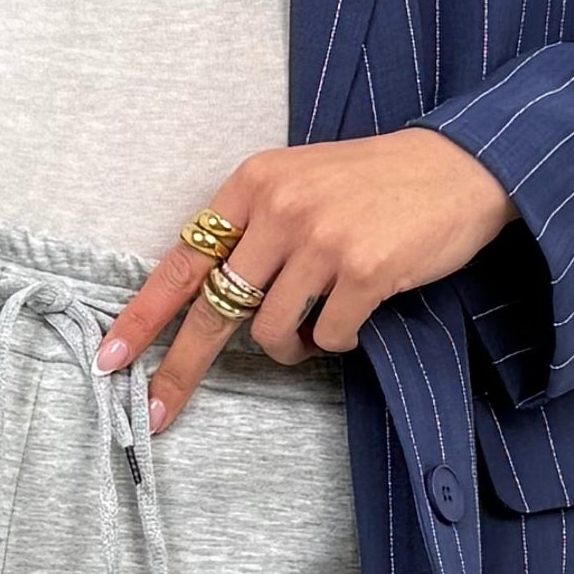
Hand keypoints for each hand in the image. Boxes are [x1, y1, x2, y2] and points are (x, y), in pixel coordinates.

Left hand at [100, 131, 514, 427]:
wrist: (463, 164)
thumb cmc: (378, 182)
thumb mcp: (303, 182)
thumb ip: (256, 227)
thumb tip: (212, 297)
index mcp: (255, 183)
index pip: (183, 260)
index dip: (142, 314)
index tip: (110, 357)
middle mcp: (280, 208)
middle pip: (214, 309)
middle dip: (182, 368)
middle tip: (157, 409)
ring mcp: (322, 240)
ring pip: (272, 333)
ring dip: (290, 346)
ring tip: (317, 322)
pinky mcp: (365, 271)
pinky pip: (327, 339)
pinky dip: (338, 341)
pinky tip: (359, 313)